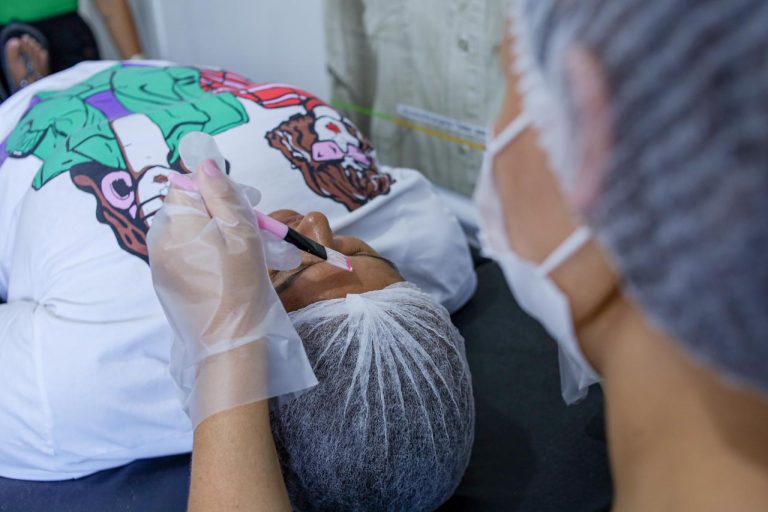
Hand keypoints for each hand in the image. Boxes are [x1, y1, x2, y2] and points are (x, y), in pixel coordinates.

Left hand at [148, 160, 315, 426]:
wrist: (227, 344)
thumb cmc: (241, 287)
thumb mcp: (242, 235)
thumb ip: (223, 196)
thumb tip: (204, 162)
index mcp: (176, 224)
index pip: (186, 184)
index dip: (215, 188)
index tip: (244, 202)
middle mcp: (160, 240)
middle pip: (186, 207)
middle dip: (218, 210)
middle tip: (253, 225)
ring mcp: (160, 263)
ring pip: (187, 230)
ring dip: (215, 230)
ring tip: (247, 248)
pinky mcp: (167, 282)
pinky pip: (185, 252)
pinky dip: (207, 251)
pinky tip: (230, 266)